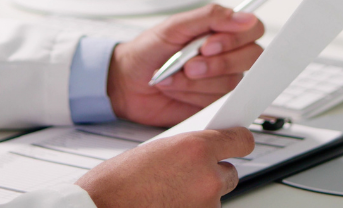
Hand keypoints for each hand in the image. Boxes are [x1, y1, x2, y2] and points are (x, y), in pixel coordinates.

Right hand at [76, 128, 253, 207]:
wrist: (101, 207)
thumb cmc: (117, 181)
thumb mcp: (157, 149)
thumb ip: (187, 149)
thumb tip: (204, 152)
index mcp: (195, 148)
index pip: (241, 141)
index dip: (238, 142)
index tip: (237, 143)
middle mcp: (207, 177)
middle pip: (231, 172)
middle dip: (214, 172)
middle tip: (189, 174)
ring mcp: (206, 205)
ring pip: (216, 196)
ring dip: (200, 194)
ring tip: (168, 192)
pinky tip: (168, 203)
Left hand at [106, 4, 263, 126]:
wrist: (126, 82)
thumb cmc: (148, 51)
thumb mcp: (174, 26)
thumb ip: (209, 17)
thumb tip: (243, 17)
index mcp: (220, 30)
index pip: (252, 29)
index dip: (237, 39)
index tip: (209, 45)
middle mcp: (226, 55)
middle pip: (250, 58)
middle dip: (216, 65)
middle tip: (189, 65)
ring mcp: (221, 80)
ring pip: (231, 83)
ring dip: (196, 82)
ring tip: (173, 76)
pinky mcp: (212, 103)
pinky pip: (217, 102)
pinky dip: (191, 95)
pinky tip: (176, 89)